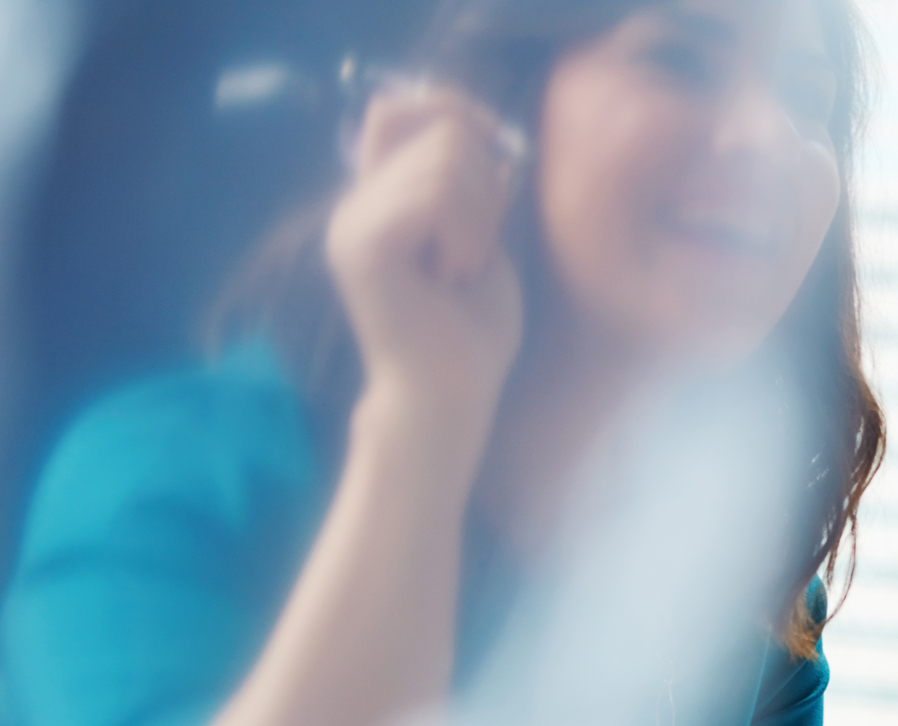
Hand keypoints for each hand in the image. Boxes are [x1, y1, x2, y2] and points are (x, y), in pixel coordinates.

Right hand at [326, 82, 524, 462]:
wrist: (450, 397)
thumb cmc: (471, 335)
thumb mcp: (482, 241)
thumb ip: (472, 187)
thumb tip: (482, 129)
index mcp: (378, 200)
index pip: (398, 108)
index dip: (453, 112)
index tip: (497, 159)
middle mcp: (355, 204)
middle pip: (439, 129)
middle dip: (485, 185)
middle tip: (474, 252)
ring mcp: (352, 221)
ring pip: (445, 160)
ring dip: (479, 217)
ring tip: (462, 270)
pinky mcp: (362, 243)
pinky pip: (436, 194)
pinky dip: (466, 234)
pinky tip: (453, 277)